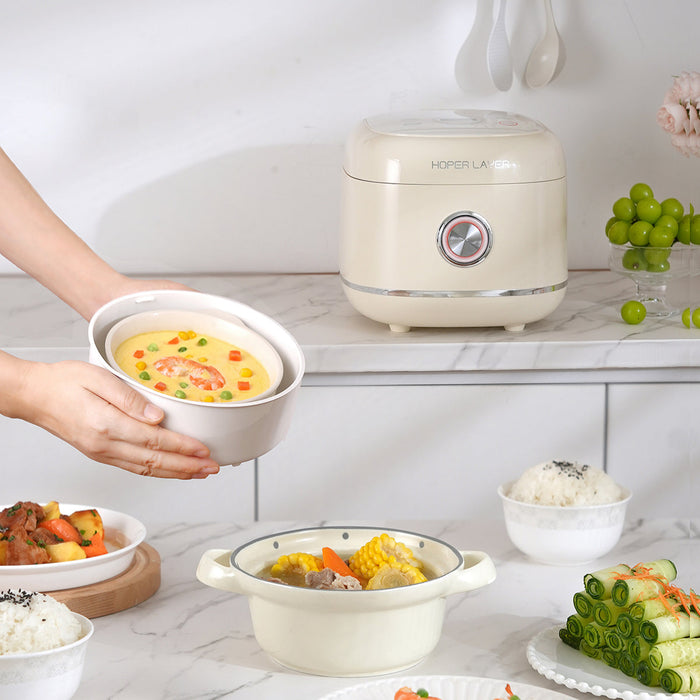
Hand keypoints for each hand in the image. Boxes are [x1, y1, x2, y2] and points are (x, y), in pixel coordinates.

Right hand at [14, 360, 220, 478]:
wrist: (33, 395)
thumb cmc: (63, 381)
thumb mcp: (99, 378)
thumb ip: (130, 399)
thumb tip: (158, 417)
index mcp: (106, 425)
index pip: (154, 441)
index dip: (183, 447)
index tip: (204, 450)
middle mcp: (104, 446)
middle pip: (154, 462)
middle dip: (187, 467)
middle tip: (211, 468)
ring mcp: (101, 453)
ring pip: (145, 470)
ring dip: (175, 473)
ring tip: (198, 473)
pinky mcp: (99, 453)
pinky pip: (134, 468)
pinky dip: (157, 472)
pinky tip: (170, 470)